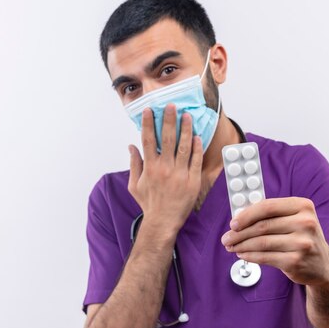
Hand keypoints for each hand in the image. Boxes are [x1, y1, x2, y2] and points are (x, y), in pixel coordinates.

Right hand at [128, 104, 202, 232]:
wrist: (163, 221)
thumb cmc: (149, 203)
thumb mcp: (134, 185)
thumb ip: (134, 164)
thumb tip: (131, 146)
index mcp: (150, 167)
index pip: (148, 140)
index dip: (149, 123)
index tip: (150, 110)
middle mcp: (165, 168)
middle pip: (168, 138)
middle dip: (169, 120)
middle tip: (171, 105)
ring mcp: (180, 174)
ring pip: (184, 146)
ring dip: (186, 129)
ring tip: (187, 115)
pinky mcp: (192, 180)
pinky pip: (195, 160)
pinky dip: (196, 147)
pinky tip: (197, 136)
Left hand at [220, 197, 328, 286]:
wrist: (323, 266)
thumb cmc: (302, 238)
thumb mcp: (295, 219)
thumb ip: (272, 215)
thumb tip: (239, 218)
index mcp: (303, 206)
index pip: (268, 206)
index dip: (246, 214)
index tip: (233, 223)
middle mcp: (305, 223)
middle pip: (263, 226)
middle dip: (239, 233)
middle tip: (226, 238)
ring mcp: (302, 243)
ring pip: (262, 242)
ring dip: (241, 245)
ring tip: (231, 247)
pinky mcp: (296, 261)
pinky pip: (265, 257)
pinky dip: (250, 256)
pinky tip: (243, 254)